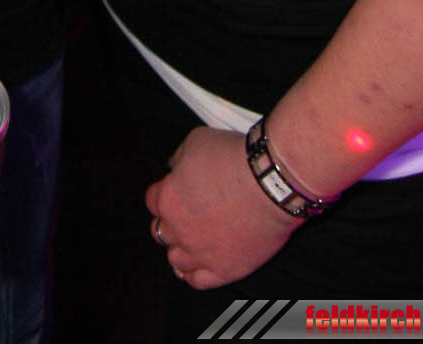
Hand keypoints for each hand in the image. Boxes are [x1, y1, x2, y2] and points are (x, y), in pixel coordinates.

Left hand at [145, 127, 301, 288]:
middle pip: (161, 230)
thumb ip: (179, 159)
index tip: (176, 188)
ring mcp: (200, 253)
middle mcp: (178, 230)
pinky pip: (197, 281)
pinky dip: (194, 273)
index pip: (152, 200)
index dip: (164, 191)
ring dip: (180, 248)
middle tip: (187, 212)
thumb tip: (175, 167)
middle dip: (170, 220)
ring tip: (192, 239)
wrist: (270, 182)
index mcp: (168, 199)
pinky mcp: (223, 270)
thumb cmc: (235, 160)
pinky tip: (197, 265)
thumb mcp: (196, 141)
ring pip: (175, 259)